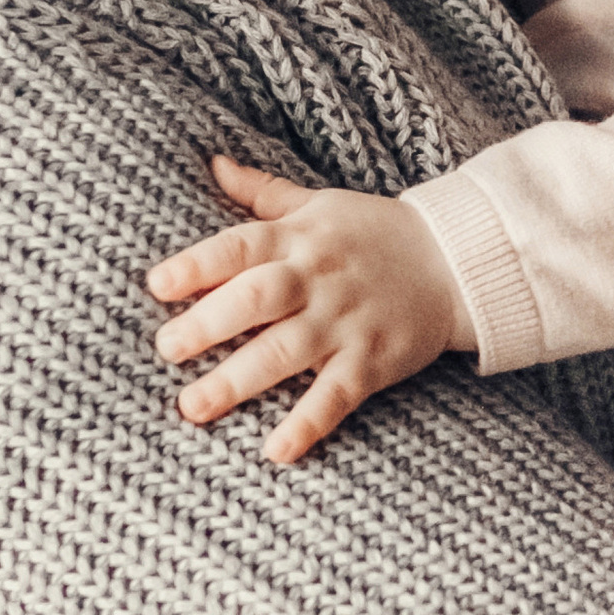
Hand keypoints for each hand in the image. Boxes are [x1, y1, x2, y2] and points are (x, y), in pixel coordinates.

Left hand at [147, 159, 464, 464]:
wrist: (456, 261)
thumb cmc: (375, 233)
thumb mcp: (320, 204)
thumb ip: (264, 193)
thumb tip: (213, 163)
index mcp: (300, 238)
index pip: (240, 246)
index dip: (197, 265)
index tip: (157, 286)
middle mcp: (319, 278)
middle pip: (257, 298)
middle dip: (208, 325)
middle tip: (165, 350)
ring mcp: (346, 322)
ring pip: (285, 351)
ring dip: (238, 381)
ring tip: (193, 407)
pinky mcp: (373, 361)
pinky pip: (336, 395)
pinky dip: (307, 423)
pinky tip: (275, 451)